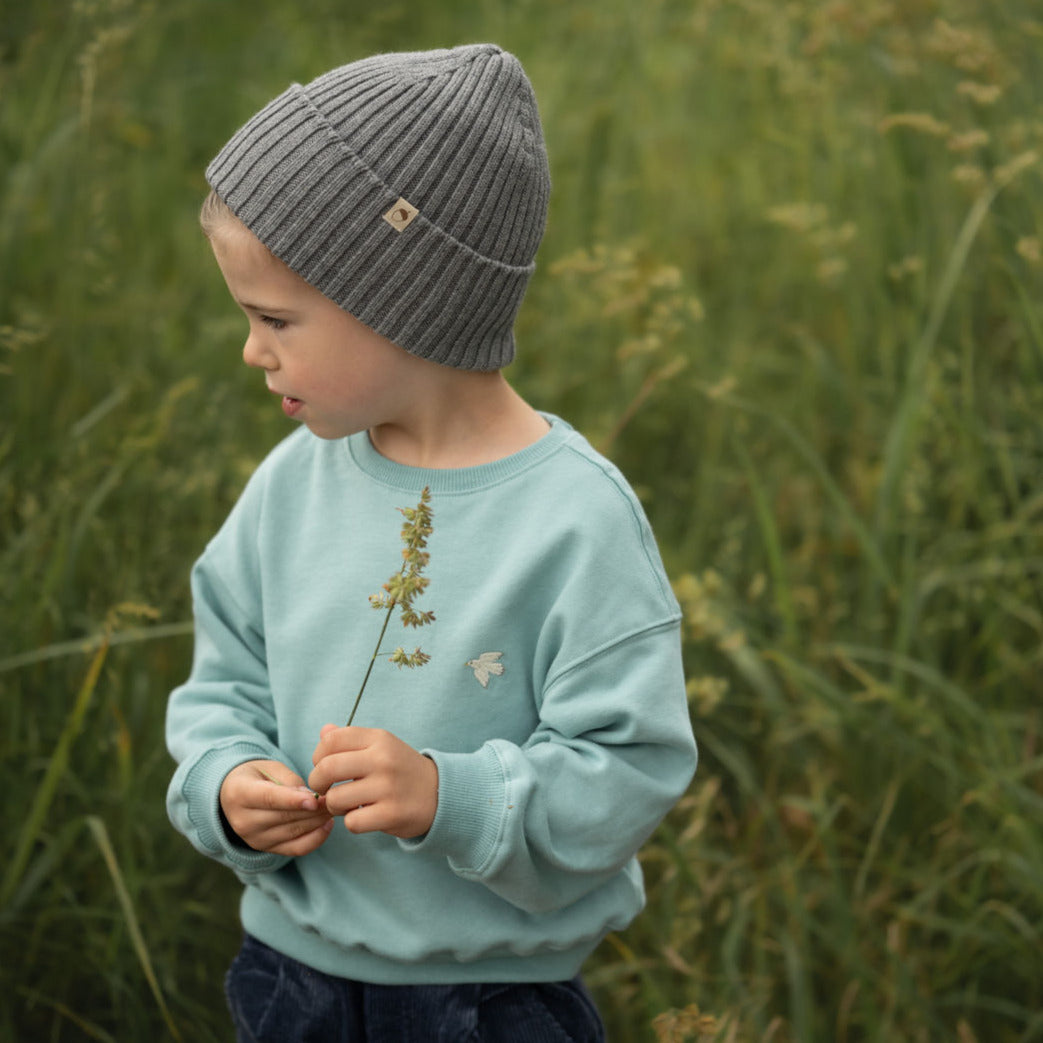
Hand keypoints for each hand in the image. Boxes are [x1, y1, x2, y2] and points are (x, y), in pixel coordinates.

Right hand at [219, 759, 333, 855]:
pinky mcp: (266, 849)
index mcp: (240, 793)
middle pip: (284, 817)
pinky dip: (315, 839)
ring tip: (334, 808)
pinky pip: (295, 849)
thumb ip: (289, 780)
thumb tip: (310, 797)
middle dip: (314, 809)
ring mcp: (254, 839)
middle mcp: (243, 820)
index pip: (269, 798)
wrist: (234, 796)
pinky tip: (327, 825)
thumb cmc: (257, 776)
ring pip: (293, 833)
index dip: (293, 800)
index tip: (315, 800)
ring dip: (318, 822)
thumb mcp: (269, 767)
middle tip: (336, 798)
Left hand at [308, 725, 437, 838]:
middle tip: (325, 789)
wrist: (441, 793)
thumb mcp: (382, 746)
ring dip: (334, 806)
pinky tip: (363, 816)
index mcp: (379, 739)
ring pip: (335, 799)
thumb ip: (351, 739)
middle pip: (327, 768)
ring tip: (347, 804)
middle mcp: (383, 759)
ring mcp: (388, 787)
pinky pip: (352, 822)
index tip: (324, 766)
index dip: (318, 755)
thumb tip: (323, 731)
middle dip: (317, 782)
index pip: (331, 740)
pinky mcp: (392, 814)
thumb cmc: (401, 769)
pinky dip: (352, 822)